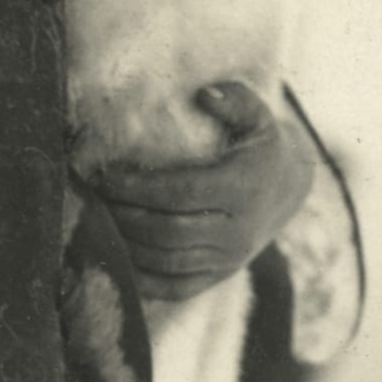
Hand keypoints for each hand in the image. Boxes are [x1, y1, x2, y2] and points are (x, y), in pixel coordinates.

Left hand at [93, 82, 315, 302]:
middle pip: (168, 231)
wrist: (289, 189)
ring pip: (168, 261)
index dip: (138, 187)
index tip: (104, 176)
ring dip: (127, 244)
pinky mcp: (221, 276)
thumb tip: (204, 94)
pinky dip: (143, 279)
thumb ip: (236, 100)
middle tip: (92, 199)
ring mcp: (230, 259)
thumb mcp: (258, 116)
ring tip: (96, 222)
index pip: (181, 193)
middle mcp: (238, 230)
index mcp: (243, 188)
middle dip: (124, 216)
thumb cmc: (260, 146)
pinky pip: (177, 287)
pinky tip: (116, 258)